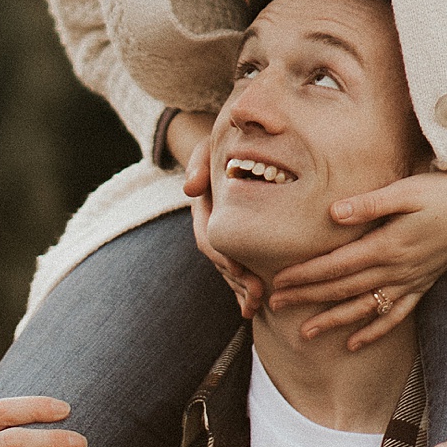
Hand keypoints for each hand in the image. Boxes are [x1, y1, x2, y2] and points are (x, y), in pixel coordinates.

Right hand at [183, 125, 266, 315]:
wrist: (236, 141)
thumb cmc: (225, 140)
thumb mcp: (210, 145)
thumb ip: (200, 161)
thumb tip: (190, 188)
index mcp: (204, 205)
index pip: (208, 236)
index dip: (223, 254)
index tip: (239, 268)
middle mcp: (211, 223)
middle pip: (218, 259)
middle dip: (235, 280)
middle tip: (256, 296)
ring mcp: (223, 234)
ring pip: (227, 268)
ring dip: (239, 288)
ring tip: (256, 305)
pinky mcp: (238, 240)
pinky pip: (237, 267)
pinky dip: (242, 285)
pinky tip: (255, 306)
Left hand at [263, 166, 446, 349]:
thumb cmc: (445, 194)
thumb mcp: (408, 190)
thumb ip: (370, 203)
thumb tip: (334, 214)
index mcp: (387, 245)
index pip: (337, 266)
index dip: (306, 275)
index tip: (279, 282)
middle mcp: (396, 270)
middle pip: (343, 289)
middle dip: (307, 297)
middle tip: (274, 304)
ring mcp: (410, 281)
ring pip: (364, 308)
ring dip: (332, 321)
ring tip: (304, 333)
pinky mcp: (422, 285)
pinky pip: (394, 315)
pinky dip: (373, 331)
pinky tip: (353, 343)